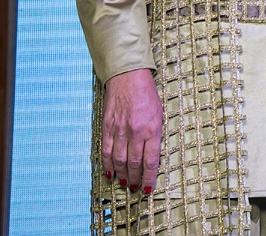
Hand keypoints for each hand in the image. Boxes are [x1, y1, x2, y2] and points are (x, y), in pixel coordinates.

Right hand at [102, 68, 162, 193]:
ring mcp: (119, 131)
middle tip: (136, 187)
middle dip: (135, 179)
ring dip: (122, 174)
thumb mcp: (159, 114)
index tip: (147, 188)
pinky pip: (106, 151)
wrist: (128, 77)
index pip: (150, 161)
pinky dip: (107, 164)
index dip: (148, 177)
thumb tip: (151, 155)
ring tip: (125, 182)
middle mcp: (135, 132)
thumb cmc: (147, 95)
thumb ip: (154, 135)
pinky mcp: (107, 127)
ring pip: (119, 161)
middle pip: (134, 164)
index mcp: (152, 129)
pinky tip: (110, 172)